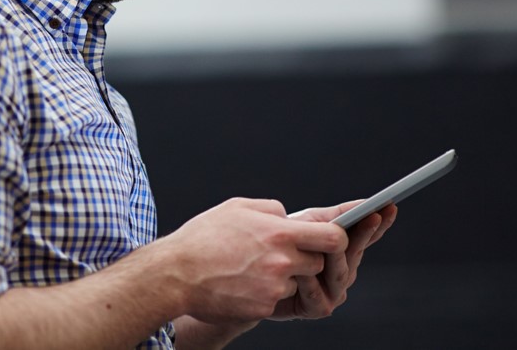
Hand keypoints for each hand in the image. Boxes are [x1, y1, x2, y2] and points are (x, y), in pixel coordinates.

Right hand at [163, 197, 346, 324]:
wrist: (175, 275)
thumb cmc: (203, 238)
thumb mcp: (237, 208)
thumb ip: (271, 210)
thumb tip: (288, 216)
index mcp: (279, 232)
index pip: (333, 237)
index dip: (341, 238)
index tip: (338, 237)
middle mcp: (281, 261)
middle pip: (318, 263)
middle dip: (307, 259)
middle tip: (281, 253)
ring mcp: (274, 287)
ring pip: (297, 282)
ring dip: (284, 276)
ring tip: (252, 267)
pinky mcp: (264, 308)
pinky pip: (277, 298)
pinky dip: (265, 292)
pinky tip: (242, 283)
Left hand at [268, 201, 397, 320]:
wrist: (255, 275)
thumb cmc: (281, 245)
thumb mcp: (307, 224)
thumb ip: (334, 217)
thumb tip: (363, 203)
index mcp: (344, 251)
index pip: (368, 235)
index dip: (380, 222)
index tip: (390, 206)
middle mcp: (344, 272)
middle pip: (357, 252)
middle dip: (364, 233)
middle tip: (372, 216)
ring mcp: (333, 292)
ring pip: (340, 273)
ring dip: (335, 256)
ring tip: (331, 240)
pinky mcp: (317, 308)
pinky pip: (316, 293)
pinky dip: (309, 280)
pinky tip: (302, 271)